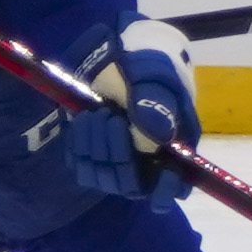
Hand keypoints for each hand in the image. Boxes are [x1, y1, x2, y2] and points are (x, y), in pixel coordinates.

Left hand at [66, 19, 195, 201]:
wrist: (119, 62)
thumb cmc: (149, 72)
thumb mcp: (157, 81)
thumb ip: (157, 105)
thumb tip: (157, 134)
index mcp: (174, 151)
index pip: (173, 187)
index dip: (166, 190)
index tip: (161, 175)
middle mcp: (146, 165)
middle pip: (131, 185)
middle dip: (118, 154)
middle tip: (110, 117)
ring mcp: (117, 163)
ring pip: (103, 177)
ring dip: (94, 147)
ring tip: (95, 114)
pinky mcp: (91, 157)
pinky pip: (81, 166)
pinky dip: (78, 145)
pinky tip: (84, 120)